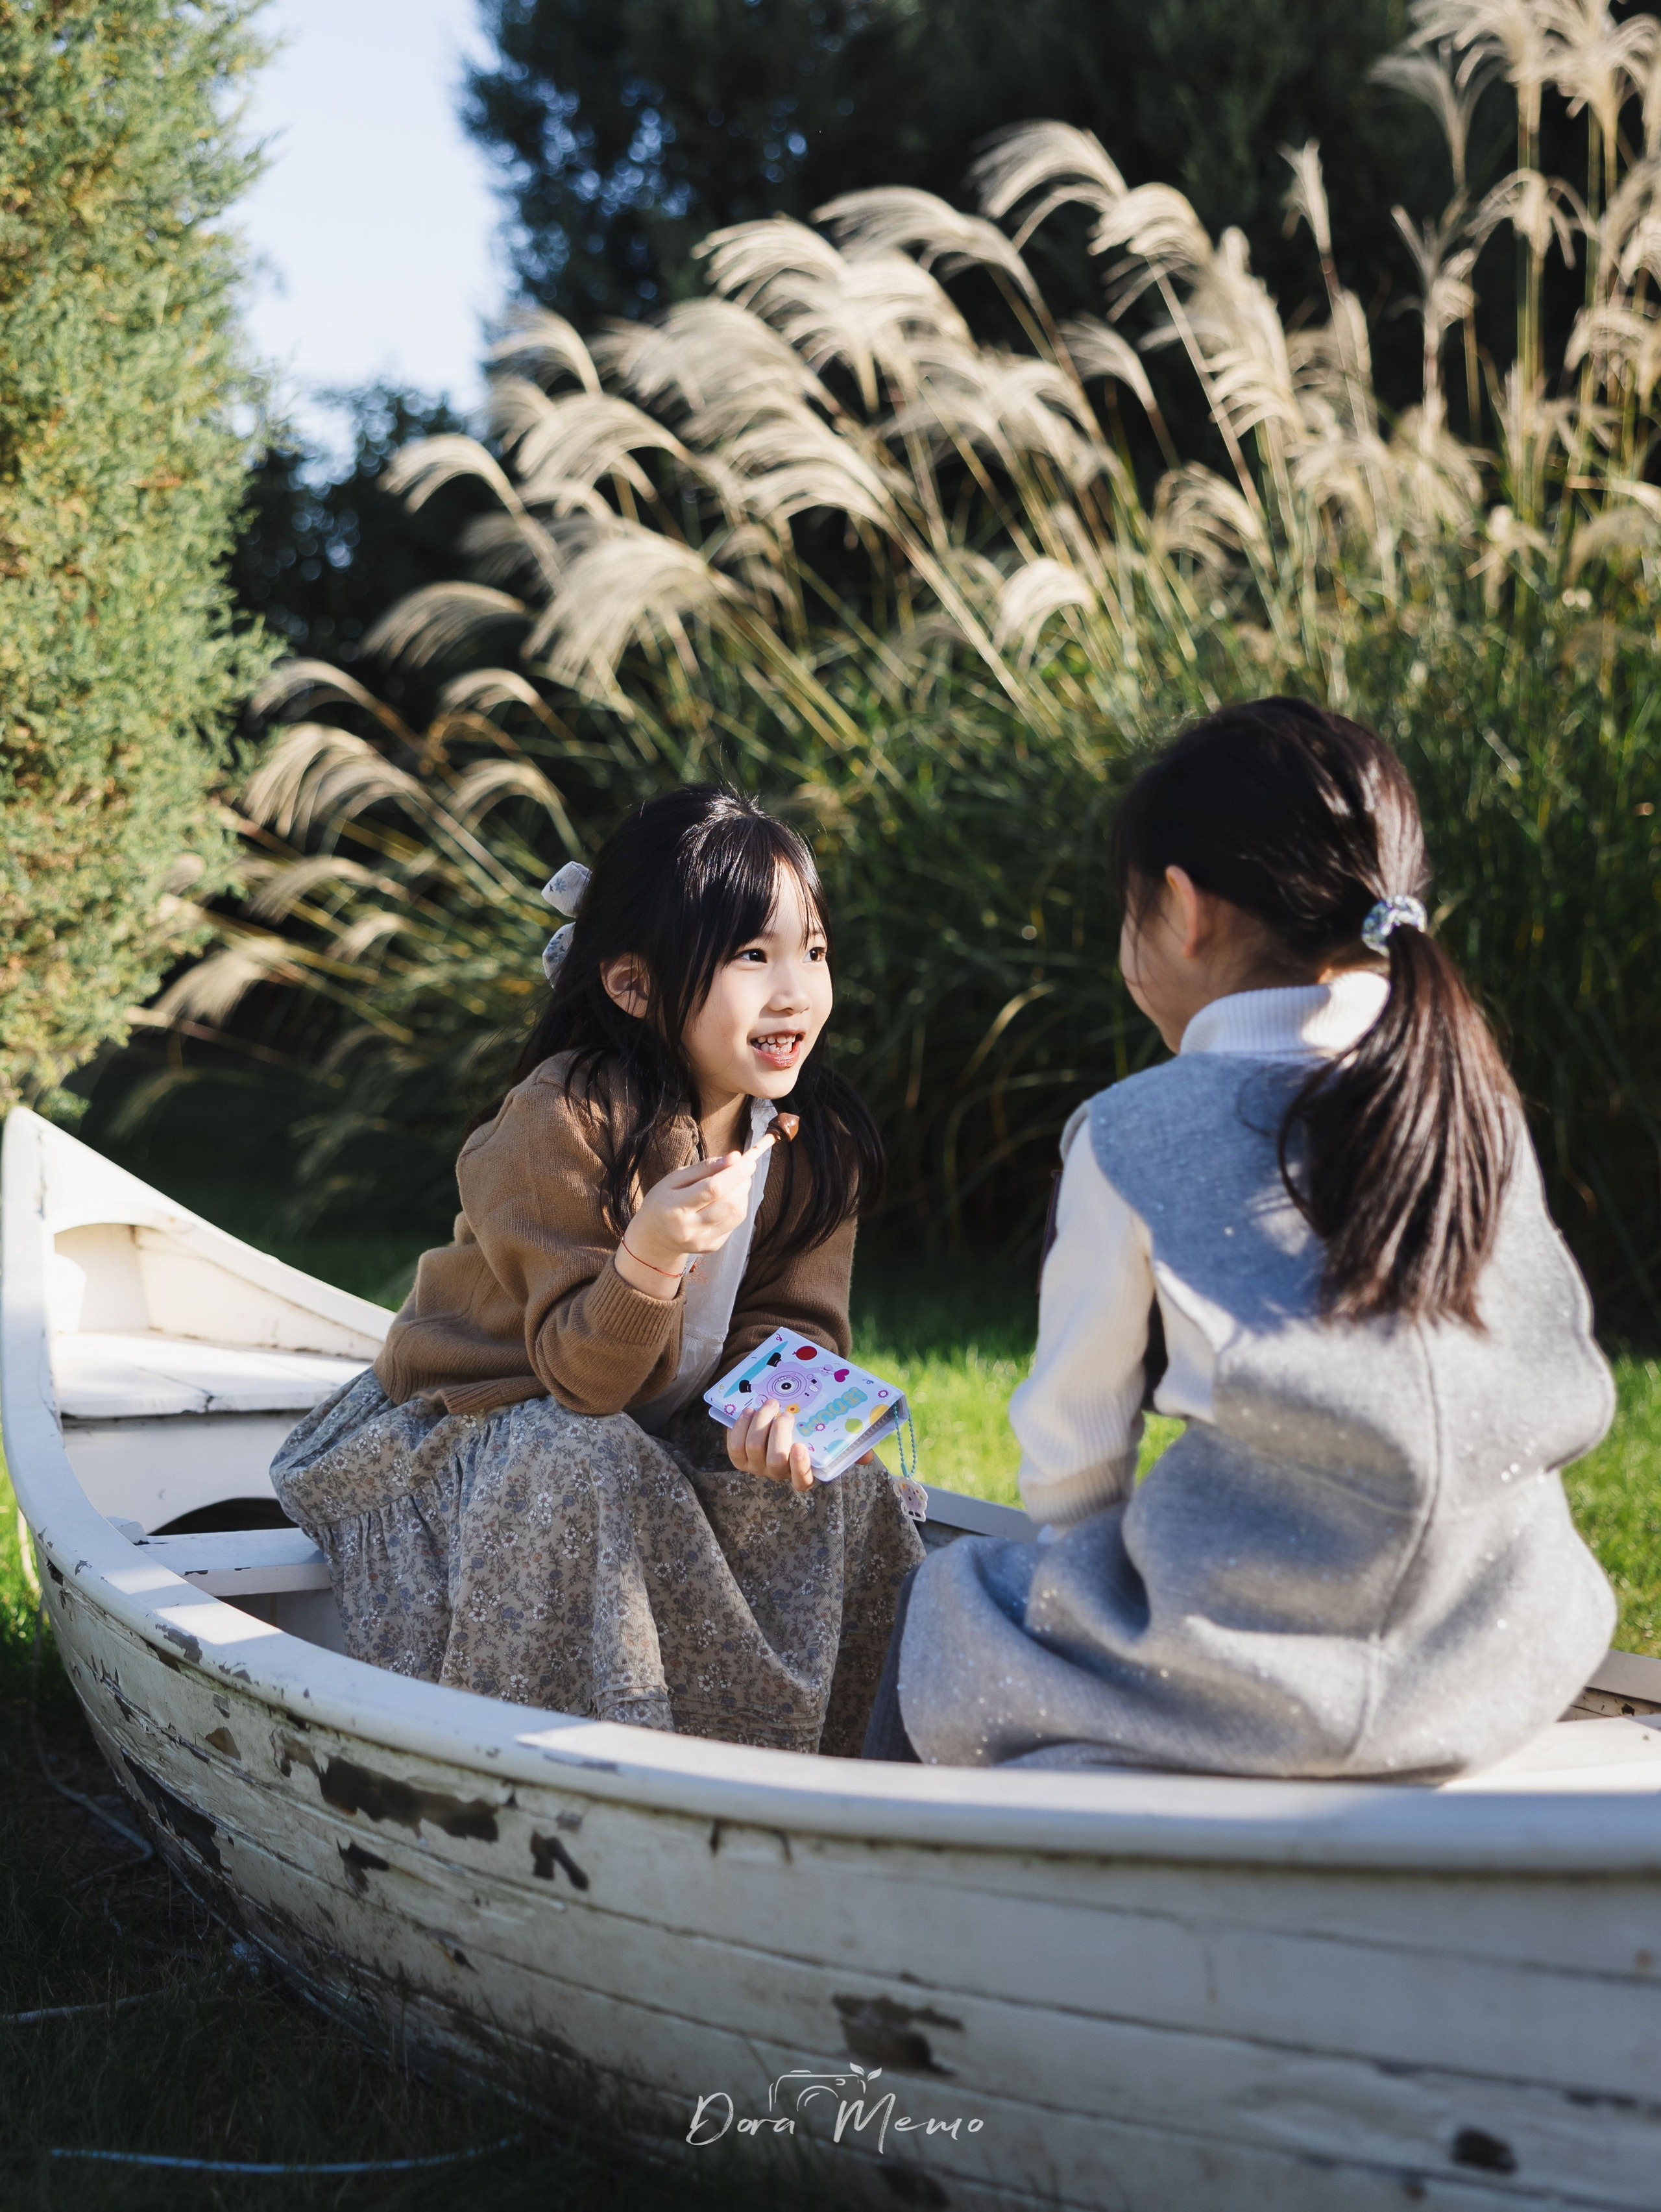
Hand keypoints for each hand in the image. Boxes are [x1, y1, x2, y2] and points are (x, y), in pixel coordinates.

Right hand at [615, 1148, 766, 1295]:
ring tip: (737, 1182)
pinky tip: (728, 1199)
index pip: (712, 1189)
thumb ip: (704, 1167)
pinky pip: (734, 1223)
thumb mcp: (674, 1179)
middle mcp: (690, 1229)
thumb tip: (734, 1157)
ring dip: (743, 1193)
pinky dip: (738, 1206)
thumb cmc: (663, 1201)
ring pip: (737, 1214)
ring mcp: (702, 1241)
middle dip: (743, 1182)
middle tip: (745, 1168)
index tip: (748, 1161)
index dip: (735, 1173)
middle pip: (729, 1203)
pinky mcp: (712, 1246)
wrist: (654, 1237)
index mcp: (676, 1208)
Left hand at [726, 1399, 813, 1491]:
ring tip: (769, 1405)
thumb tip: (801, 1410)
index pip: (802, 1480)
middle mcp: (777, 1472)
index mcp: (798, 1471)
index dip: (800, 1466)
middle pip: (776, 1459)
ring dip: (761, 1420)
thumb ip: (805, 1427)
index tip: (799, 1446)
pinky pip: (735, 1445)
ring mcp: (756, 1467)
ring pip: (754, 1446)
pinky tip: (750, 1412)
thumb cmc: (790, 1431)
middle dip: (780, 1430)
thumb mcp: (802, 1432)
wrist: (765, 1432)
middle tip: (786, 1414)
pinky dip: (742, 1425)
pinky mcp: (739, 1460)